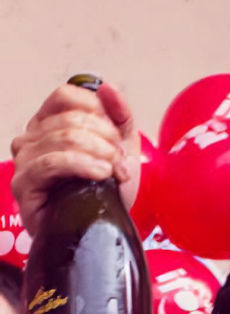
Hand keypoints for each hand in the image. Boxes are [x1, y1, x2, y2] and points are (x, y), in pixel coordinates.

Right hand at [10, 80, 140, 234]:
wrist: (103, 226)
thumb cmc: (107, 188)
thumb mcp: (122, 146)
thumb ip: (119, 115)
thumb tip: (107, 87)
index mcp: (50, 122)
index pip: (66, 96)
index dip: (97, 111)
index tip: (116, 135)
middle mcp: (32, 137)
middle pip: (70, 120)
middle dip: (106, 141)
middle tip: (121, 162)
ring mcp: (24, 160)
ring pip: (63, 139)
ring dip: (100, 155)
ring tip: (115, 173)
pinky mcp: (23, 184)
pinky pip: (50, 163)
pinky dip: (81, 165)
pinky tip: (101, 175)